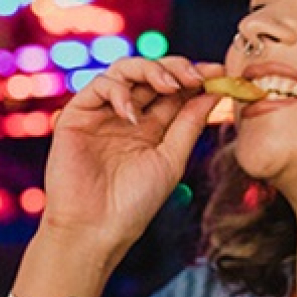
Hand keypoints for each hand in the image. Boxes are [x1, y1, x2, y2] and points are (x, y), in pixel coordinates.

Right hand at [41, 55, 221, 260]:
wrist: (95, 228)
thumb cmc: (133, 203)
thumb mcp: (171, 160)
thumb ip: (189, 124)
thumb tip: (215, 92)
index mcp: (152, 128)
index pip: (175, 91)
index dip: (196, 77)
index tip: (220, 71)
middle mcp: (127, 116)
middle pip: (152, 74)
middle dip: (176, 68)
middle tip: (195, 76)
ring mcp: (102, 114)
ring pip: (125, 70)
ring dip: (151, 70)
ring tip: (169, 86)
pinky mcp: (77, 116)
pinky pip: (99, 86)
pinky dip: (119, 91)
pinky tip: (132, 114)